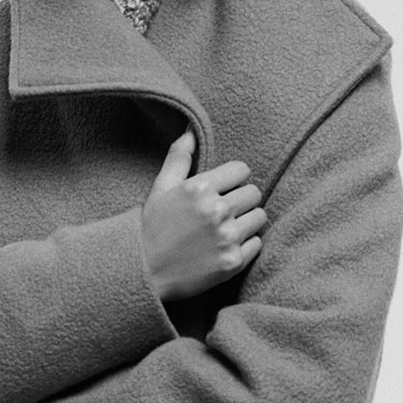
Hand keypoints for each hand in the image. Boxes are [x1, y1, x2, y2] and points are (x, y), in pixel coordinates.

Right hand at [142, 130, 266, 301]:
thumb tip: (191, 130)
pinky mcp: (233, 262)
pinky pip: (257, 243)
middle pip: (254, 193)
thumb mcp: (161, 186)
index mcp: (200, 188)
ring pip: (259, 217)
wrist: (144, 272)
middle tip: (224, 208)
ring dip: (247, 220)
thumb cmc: (152, 225)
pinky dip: (246, 244)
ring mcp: (227, 238)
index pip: (242, 169)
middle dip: (241, 197)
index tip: (223, 187)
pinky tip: (226, 245)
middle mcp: (217, 211)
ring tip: (227, 226)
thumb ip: (179, 156)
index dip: (233, 177)